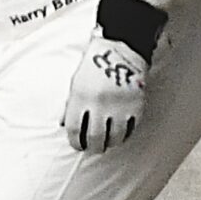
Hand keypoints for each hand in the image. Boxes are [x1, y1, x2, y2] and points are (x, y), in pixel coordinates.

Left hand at [63, 34, 146, 151]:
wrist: (121, 50)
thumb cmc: (94, 66)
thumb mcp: (75, 84)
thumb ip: (70, 106)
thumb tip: (64, 125)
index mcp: (80, 98)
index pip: (74, 130)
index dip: (75, 142)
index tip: (77, 146)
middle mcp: (99, 104)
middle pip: (94, 137)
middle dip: (92, 147)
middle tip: (93, 149)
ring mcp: (118, 106)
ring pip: (114, 136)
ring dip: (109, 144)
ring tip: (106, 144)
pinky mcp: (136, 106)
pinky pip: (130, 128)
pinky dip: (124, 136)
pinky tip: (120, 136)